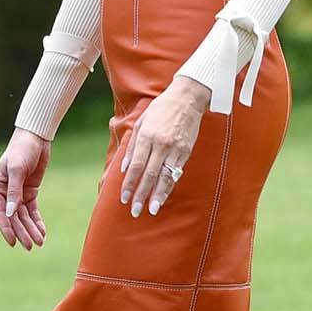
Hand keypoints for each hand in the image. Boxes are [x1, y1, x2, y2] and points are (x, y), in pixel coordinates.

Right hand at [0, 128, 52, 248]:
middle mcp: (4, 192)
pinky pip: (32, 211)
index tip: (13, 242)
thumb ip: (13, 192)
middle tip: (30, 246)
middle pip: (13, 217)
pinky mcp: (29, 192)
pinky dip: (37, 222)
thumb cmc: (22, 149)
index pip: (0, 212)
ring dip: (31, 229)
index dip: (6, 228)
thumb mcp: (17, 169)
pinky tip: (42, 232)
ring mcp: (17, 193)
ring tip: (39, 242)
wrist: (36, 137)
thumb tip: (11, 213)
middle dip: (21, 232)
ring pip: (23, 217)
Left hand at [116, 76, 208, 215]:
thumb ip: (132, 146)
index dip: (129, 184)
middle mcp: (161, 144)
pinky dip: (169, 185)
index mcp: (147, 136)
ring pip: (165, 177)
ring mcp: (175, 149)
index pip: (136, 166)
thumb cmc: (161, 109)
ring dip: (158, 195)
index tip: (124, 198)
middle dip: (141, 195)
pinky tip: (164, 195)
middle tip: (135, 211)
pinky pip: (176, 172)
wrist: (187, 98)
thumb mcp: (141, 122)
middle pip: (149, 175)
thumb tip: (125, 168)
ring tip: (152, 210)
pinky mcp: (186, 151)